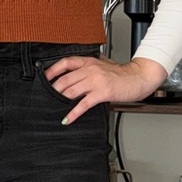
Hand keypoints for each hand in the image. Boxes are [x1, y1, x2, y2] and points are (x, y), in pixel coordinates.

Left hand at [42, 55, 168, 123]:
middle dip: (53, 90)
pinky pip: (83, 104)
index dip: (52, 70)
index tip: (43, 78)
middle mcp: (90, 69)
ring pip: (71, 91)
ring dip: (60, 101)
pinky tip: (67, 119)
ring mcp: (96, 81)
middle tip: (45, 97)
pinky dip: (73, 113)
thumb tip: (75, 74)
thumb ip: (89, 67)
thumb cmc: (122, 74)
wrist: (138, 77)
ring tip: (53, 107)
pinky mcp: (102, 92)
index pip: (66, 62)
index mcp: (89, 62)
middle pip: (65, 79)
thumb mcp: (103, 64)